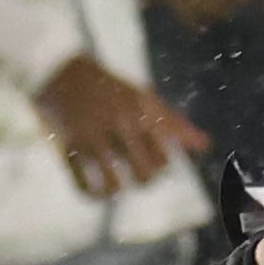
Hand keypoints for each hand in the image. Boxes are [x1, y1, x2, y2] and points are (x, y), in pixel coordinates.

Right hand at [33, 54, 209, 197]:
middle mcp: (118, 123)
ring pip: (115, 185)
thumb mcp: (143, 98)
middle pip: (146, 174)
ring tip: (114, 182)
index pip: (165, 156)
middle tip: (134, 171)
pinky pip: (83, 186)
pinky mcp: (66, 147)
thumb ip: (173, 124)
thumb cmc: (109, 87)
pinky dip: (92, 195)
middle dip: (143, 178)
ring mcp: (91, 136)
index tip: (150, 156)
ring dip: (116, 189)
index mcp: (141, 111)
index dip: (161, 164)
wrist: (58, 69)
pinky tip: (96, 190)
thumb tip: (205, 146)